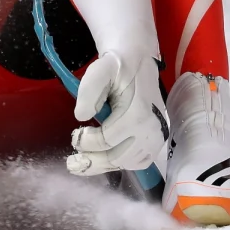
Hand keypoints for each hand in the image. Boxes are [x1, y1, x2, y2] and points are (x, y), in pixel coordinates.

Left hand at [67, 51, 168, 175]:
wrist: (139, 64)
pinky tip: (104, 158)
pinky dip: (120, 163)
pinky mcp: (157, 142)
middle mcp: (150, 130)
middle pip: (117, 157)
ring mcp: (156, 138)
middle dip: (92, 161)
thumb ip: (89, 90)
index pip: (106, 140)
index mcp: (138, 114)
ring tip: (84, 163)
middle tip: (72, 162)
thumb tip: (81, 116)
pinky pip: (137, 163)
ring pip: (126, 163)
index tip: (75, 135)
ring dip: (104, 165)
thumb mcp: (100, 70)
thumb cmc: (117, 68)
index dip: (86, 142)